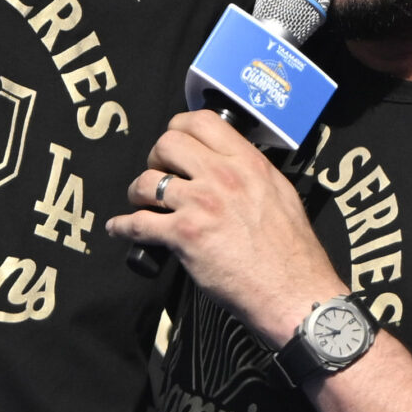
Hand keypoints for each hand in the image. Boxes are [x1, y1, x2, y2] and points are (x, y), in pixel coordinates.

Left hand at [105, 110, 344, 340]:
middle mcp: (222, 176)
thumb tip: (228, 166)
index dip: (178, 129)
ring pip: (147, 181)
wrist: (292, 290)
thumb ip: (251, 174)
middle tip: (157, 174)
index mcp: (248, 163)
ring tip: (141, 203)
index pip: (201, 121)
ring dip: (137, 192)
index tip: (173, 144)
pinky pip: (137, 223)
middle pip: (167, 144)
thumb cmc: (291, 251)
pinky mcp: (183, 235)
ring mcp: (200, 204)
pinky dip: (122, 227)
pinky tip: (119, 228)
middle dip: (154, 158)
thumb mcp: (280, 194)